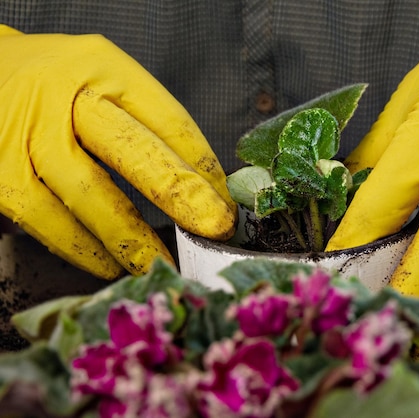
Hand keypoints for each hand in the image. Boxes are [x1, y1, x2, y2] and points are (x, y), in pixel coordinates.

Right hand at [0, 26, 235, 278]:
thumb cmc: (52, 87)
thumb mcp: (101, 84)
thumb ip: (146, 126)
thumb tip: (203, 187)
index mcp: (102, 67)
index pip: (166, 118)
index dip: (201, 165)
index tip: (225, 203)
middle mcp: (62, 95)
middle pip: (131, 148)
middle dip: (180, 193)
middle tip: (215, 227)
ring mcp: (24, 134)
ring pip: (86, 192)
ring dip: (131, 237)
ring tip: (164, 264)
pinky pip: (43, 218)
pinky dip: (80, 247)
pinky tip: (108, 264)